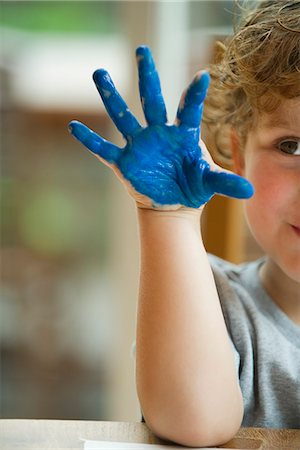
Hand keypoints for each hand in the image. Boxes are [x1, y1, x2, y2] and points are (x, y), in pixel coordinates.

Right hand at [68, 46, 252, 209]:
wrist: (173, 203)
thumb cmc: (193, 186)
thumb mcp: (209, 182)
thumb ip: (225, 181)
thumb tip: (249, 191)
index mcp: (181, 134)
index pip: (188, 109)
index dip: (195, 94)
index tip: (203, 75)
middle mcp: (158, 133)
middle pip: (151, 100)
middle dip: (147, 76)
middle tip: (142, 50)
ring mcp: (139, 145)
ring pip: (123, 117)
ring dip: (111, 96)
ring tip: (99, 72)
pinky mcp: (125, 162)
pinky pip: (104, 150)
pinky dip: (90, 141)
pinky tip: (74, 127)